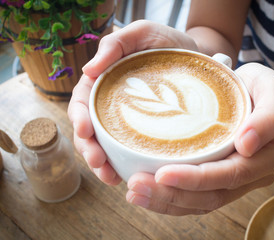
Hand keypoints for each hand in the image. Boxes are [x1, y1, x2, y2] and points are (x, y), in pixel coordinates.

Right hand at [68, 20, 197, 184]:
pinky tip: (125, 175)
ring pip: (105, 146)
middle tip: (99, 164)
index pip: (81, 103)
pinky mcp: (143, 131)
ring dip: (102, 164)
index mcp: (102, 82)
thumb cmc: (165, 41)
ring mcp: (125, 120)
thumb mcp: (140, 33)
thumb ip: (114, 44)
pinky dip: (123, 165)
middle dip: (89, 149)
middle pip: (89, 131)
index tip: (86, 131)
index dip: (79, 119)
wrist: (195, 56)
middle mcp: (109, 104)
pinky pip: (127, 150)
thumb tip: (88, 70)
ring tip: (111, 178)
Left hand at [125, 63, 273, 214]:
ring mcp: (239, 181)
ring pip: (202, 203)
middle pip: (212, 196)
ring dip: (167, 202)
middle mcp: (256, 174)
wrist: (264, 97)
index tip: (163, 173)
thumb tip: (246, 145)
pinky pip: (198, 198)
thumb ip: (270, 114)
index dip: (197, 179)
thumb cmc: (265, 88)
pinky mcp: (224, 180)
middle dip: (172, 195)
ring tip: (135, 192)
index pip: (231, 174)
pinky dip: (172, 200)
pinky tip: (148, 194)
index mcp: (271, 155)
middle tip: (137, 186)